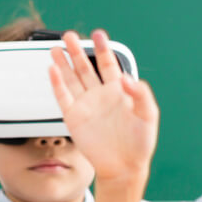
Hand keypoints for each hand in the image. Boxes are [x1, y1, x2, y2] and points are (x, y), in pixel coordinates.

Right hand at [47, 29, 158, 184]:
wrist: (124, 166)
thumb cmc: (140, 143)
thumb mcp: (148, 115)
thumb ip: (141, 94)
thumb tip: (126, 78)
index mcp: (118, 91)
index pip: (108, 64)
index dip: (102, 48)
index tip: (98, 34)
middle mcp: (100, 95)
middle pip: (85, 67)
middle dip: (77, 50)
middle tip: (69, 35)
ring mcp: (85, 105)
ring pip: (71, 78)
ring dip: (64, 63)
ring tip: (56, 48)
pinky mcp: (73, 118)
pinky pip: (63, 96)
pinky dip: (56, 83)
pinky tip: (53, 70)